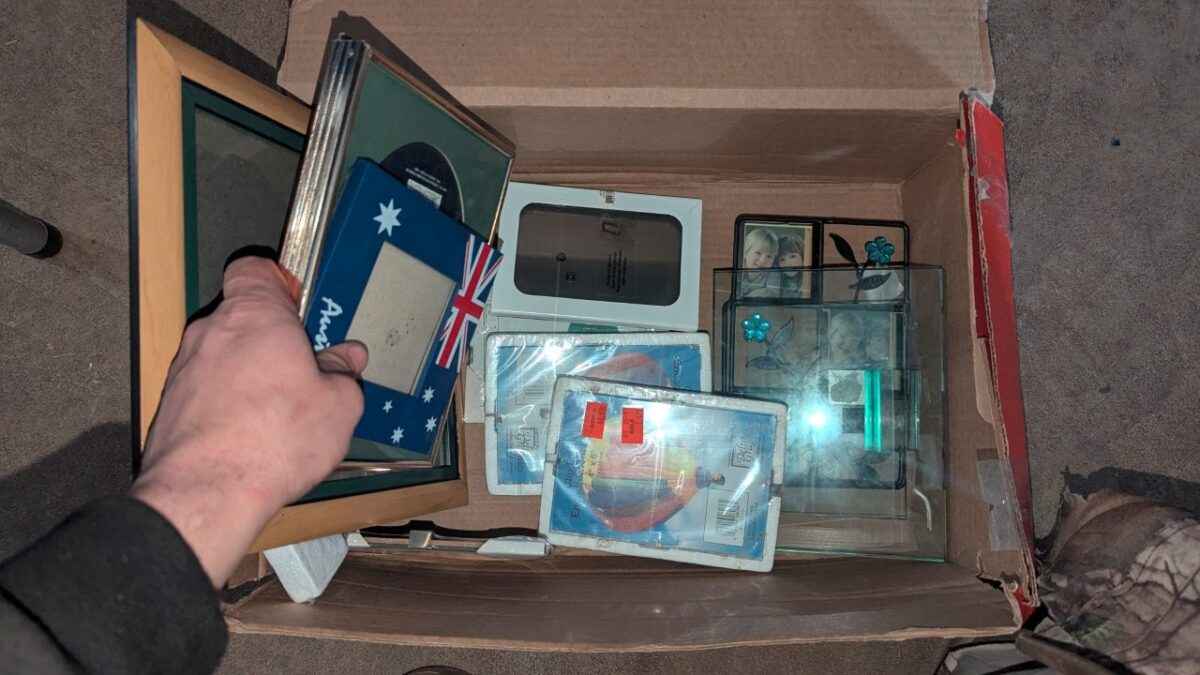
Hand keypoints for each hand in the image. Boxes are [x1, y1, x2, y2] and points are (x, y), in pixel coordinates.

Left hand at [131, 257, 366, 587]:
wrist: (205, 494)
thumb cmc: (275, 438)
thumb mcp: (338, 406)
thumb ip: (344, 373)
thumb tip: (348, 357)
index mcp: (254, 314)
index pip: (254, 268)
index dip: (279, 281)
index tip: (302, 306)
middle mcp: (212, 331)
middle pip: (244, 317)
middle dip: (275, 338)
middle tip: (308, 369)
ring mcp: (185, 368)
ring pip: (226, 355)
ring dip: (252, 373)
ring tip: (284, 411)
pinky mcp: (172, 405)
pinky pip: (209, 389)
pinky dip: (230, 403)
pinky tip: (255, 435)